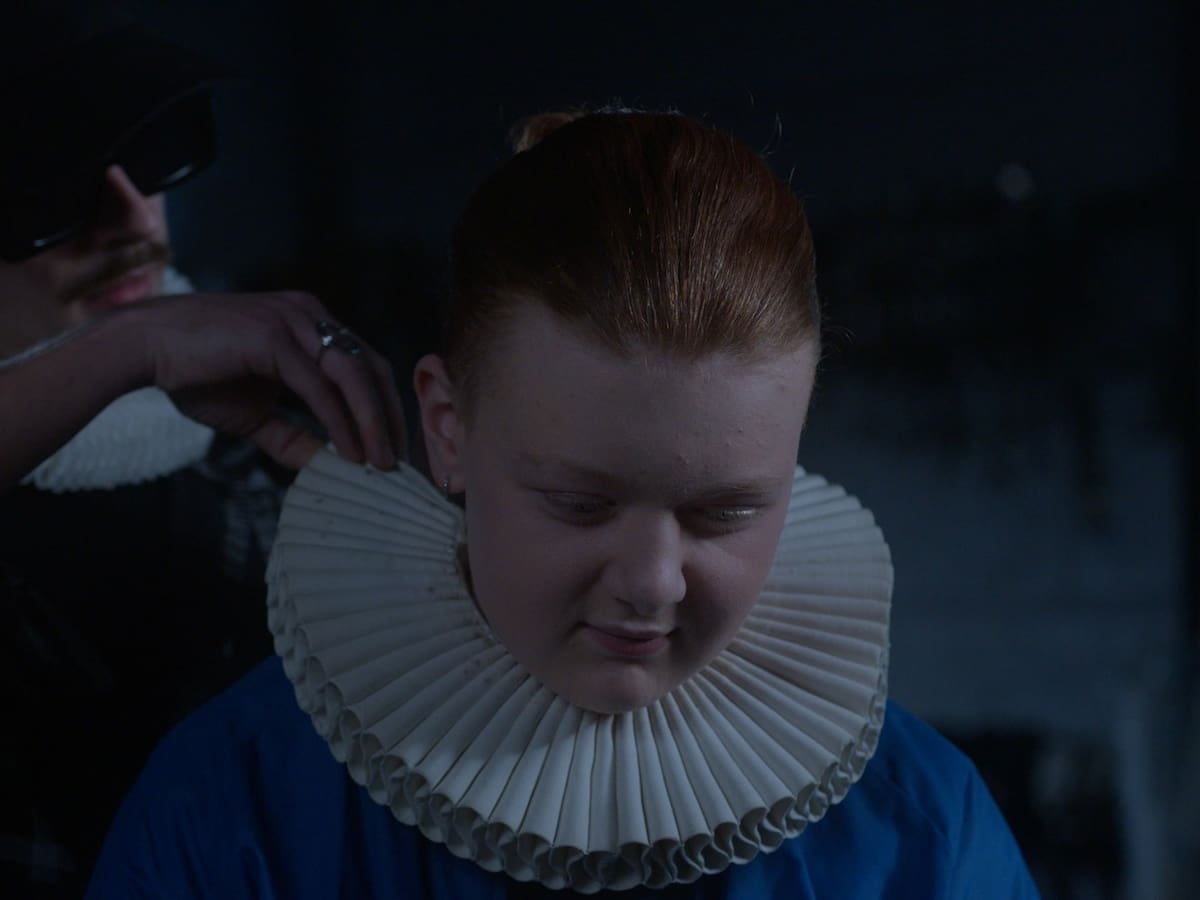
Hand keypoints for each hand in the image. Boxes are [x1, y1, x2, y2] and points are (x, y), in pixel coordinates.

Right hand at [124, 291, 405, 469]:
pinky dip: (339, 422)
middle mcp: (311, 315)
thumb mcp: (253, 413)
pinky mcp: (274, 337)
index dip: (386, 408)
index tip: (395, 448)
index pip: (367, 365)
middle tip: (398, 463)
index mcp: (312, 324)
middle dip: (390, 418)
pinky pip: (319, 387)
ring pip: (353, 377)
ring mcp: (294, 321)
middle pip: (372, 369)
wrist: (144, 348)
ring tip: (381, 464)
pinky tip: (350, 453)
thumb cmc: (194, 373)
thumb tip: (321, 465)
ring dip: (373, 424)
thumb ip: (289, 435)